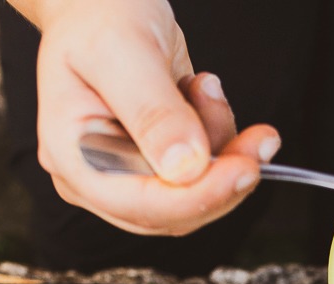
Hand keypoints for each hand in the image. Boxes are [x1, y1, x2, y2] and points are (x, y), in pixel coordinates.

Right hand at [30, 0, 280, 235]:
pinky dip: (220, 137)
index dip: (198, 196)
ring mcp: (129, 172)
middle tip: (259, 137)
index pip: (142, 205)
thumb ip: (154, 112)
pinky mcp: (159, 161)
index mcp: (73, 157)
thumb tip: (186, 168)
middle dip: (223, 176)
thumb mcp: (122, 51)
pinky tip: (202, 93)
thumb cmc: (98, 14)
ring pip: (196, 194)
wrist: (100, 0)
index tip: (244, 169)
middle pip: (174, 212)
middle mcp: (98, 176)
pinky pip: (205, 173)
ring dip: (222, 147)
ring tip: (206, 87)